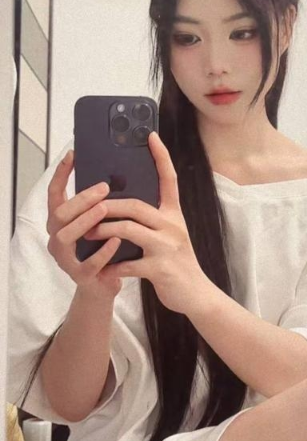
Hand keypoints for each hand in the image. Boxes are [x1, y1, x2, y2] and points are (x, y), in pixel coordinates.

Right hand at [46, 150, 122, 300]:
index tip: (73, 154)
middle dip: (80, 199)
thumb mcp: (99, 225)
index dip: (61, 174)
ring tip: (105, 208)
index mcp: (62, 223)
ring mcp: (66, 259)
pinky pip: (89, 263)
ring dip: (86, 220)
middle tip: (103, 187)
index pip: (55, 194)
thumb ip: (100, 205)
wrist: (104, 287)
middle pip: (59, 214)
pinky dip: (103, 250)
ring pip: (65, 236)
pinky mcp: (80, 277)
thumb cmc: (103, 249)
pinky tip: (117, 240)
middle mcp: (58, 238)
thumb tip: (116, 176)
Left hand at [83, 131, 213, 314]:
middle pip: (136, 205)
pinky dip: (112, 265)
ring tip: (88, 235)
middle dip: (107, 206)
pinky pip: (128, 262)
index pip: (169, 179)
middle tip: (89, 209)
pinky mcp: (160, 268)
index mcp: (174, 214)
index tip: (151, 135)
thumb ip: (153, 220)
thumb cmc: (178, 262)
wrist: (196, 294)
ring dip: (103, 231)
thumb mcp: (171, 234)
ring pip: (128, 229)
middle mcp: (172, 225)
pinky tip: (104, 268)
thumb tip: (125, 206)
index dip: (161, 156)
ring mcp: (167, 247)